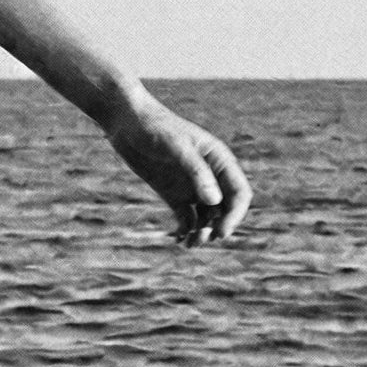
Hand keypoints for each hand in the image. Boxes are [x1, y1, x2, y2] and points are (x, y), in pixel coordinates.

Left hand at [104, 89, 251, 244]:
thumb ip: (196, 172)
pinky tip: (178, 239)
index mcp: (219, 161)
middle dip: (218, 226)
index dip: (235, 215)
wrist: (127, 123)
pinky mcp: (174, 195)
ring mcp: (192, 186)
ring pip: (207, 217)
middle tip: (203, 239)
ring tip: (190, 243)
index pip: (239, 193)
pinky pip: (187, 218)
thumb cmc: (156, 128)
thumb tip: (214, 202)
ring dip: (202, 232)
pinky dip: (186, 230)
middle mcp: (210, 176)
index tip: (221, 231)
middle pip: (225, 209)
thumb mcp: (176, 148)